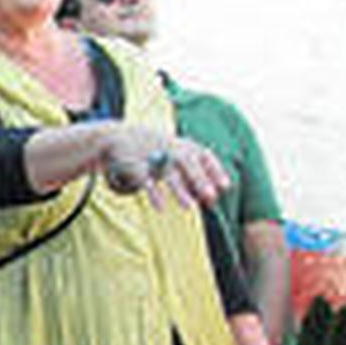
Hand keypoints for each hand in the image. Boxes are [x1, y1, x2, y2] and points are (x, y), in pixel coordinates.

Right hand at [104, 128, 227, 209]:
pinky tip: (160, 207)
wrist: (120, 137)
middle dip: (200, 180)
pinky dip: (154, 193)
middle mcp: (171, 150)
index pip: (204, 156)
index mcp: (185, 146)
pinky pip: (147, 181)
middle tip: (210, 196)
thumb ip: (194, 176)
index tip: (225, 186)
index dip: (215, 171)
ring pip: (169, 174)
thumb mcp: (177, 155)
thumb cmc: (157, 151)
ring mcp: (154, 158)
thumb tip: (212, 199)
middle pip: (188, 164)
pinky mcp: (137, 167)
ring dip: (179, 190)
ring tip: (188, 207)